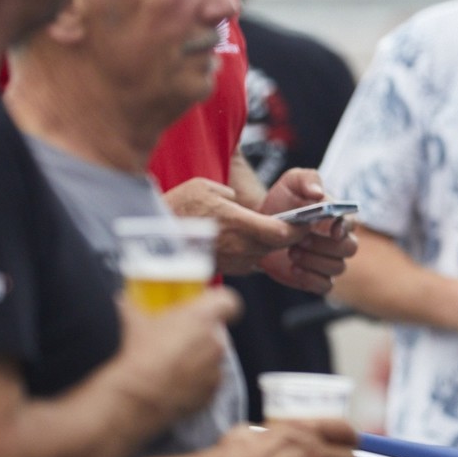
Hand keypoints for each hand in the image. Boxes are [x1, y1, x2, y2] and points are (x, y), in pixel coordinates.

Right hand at [115, 288, 240, 425]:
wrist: (138, 396)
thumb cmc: (140, 354)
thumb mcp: (134, 321)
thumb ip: (134, 306)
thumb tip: (122, 300)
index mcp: (203, 316)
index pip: (229, 302)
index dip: (220, 304)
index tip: (208, 308)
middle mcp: (216, 340)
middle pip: (218, 331)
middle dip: (201, 334)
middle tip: (179, 339)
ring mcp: (217, 367)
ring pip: (213, 357)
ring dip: (199, 358)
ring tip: (173, 365)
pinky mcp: (212, 391)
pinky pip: (209, 381)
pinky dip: (197, 381)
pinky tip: (176, 383)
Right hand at [163, 177, 304, 274]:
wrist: (153, 239)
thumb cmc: (177, 208)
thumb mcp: (204, 187)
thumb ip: (229, 194)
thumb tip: (236, 201)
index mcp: (238, 224)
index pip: (281, 233)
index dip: (298, 228)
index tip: (304, 221)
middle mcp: (239, 246)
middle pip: (276, 245)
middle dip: (287, 236)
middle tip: (295, 224)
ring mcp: (232, 261)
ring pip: (263, 254)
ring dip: (269, 244)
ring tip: (269, 230)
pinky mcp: (224, 269)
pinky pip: (247, 261)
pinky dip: (251, 251)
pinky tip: (243, 240)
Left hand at [258, 169, 359, 293]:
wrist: (260, 225)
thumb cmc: (282, 201)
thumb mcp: (292, 181)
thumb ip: (308, 180)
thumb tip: (318, 192)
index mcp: (337, 216)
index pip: (352, 223)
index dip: (345, 227)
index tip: (332, 229)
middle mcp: (338, 240)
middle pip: (349, 248)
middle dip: (326, 245)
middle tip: (301, 239)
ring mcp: (328, 261)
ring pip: (337, 267)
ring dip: (315, 261)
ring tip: (292, 251)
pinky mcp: (315, 278)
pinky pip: (324, 285)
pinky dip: (310, 278)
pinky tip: (294, 268)